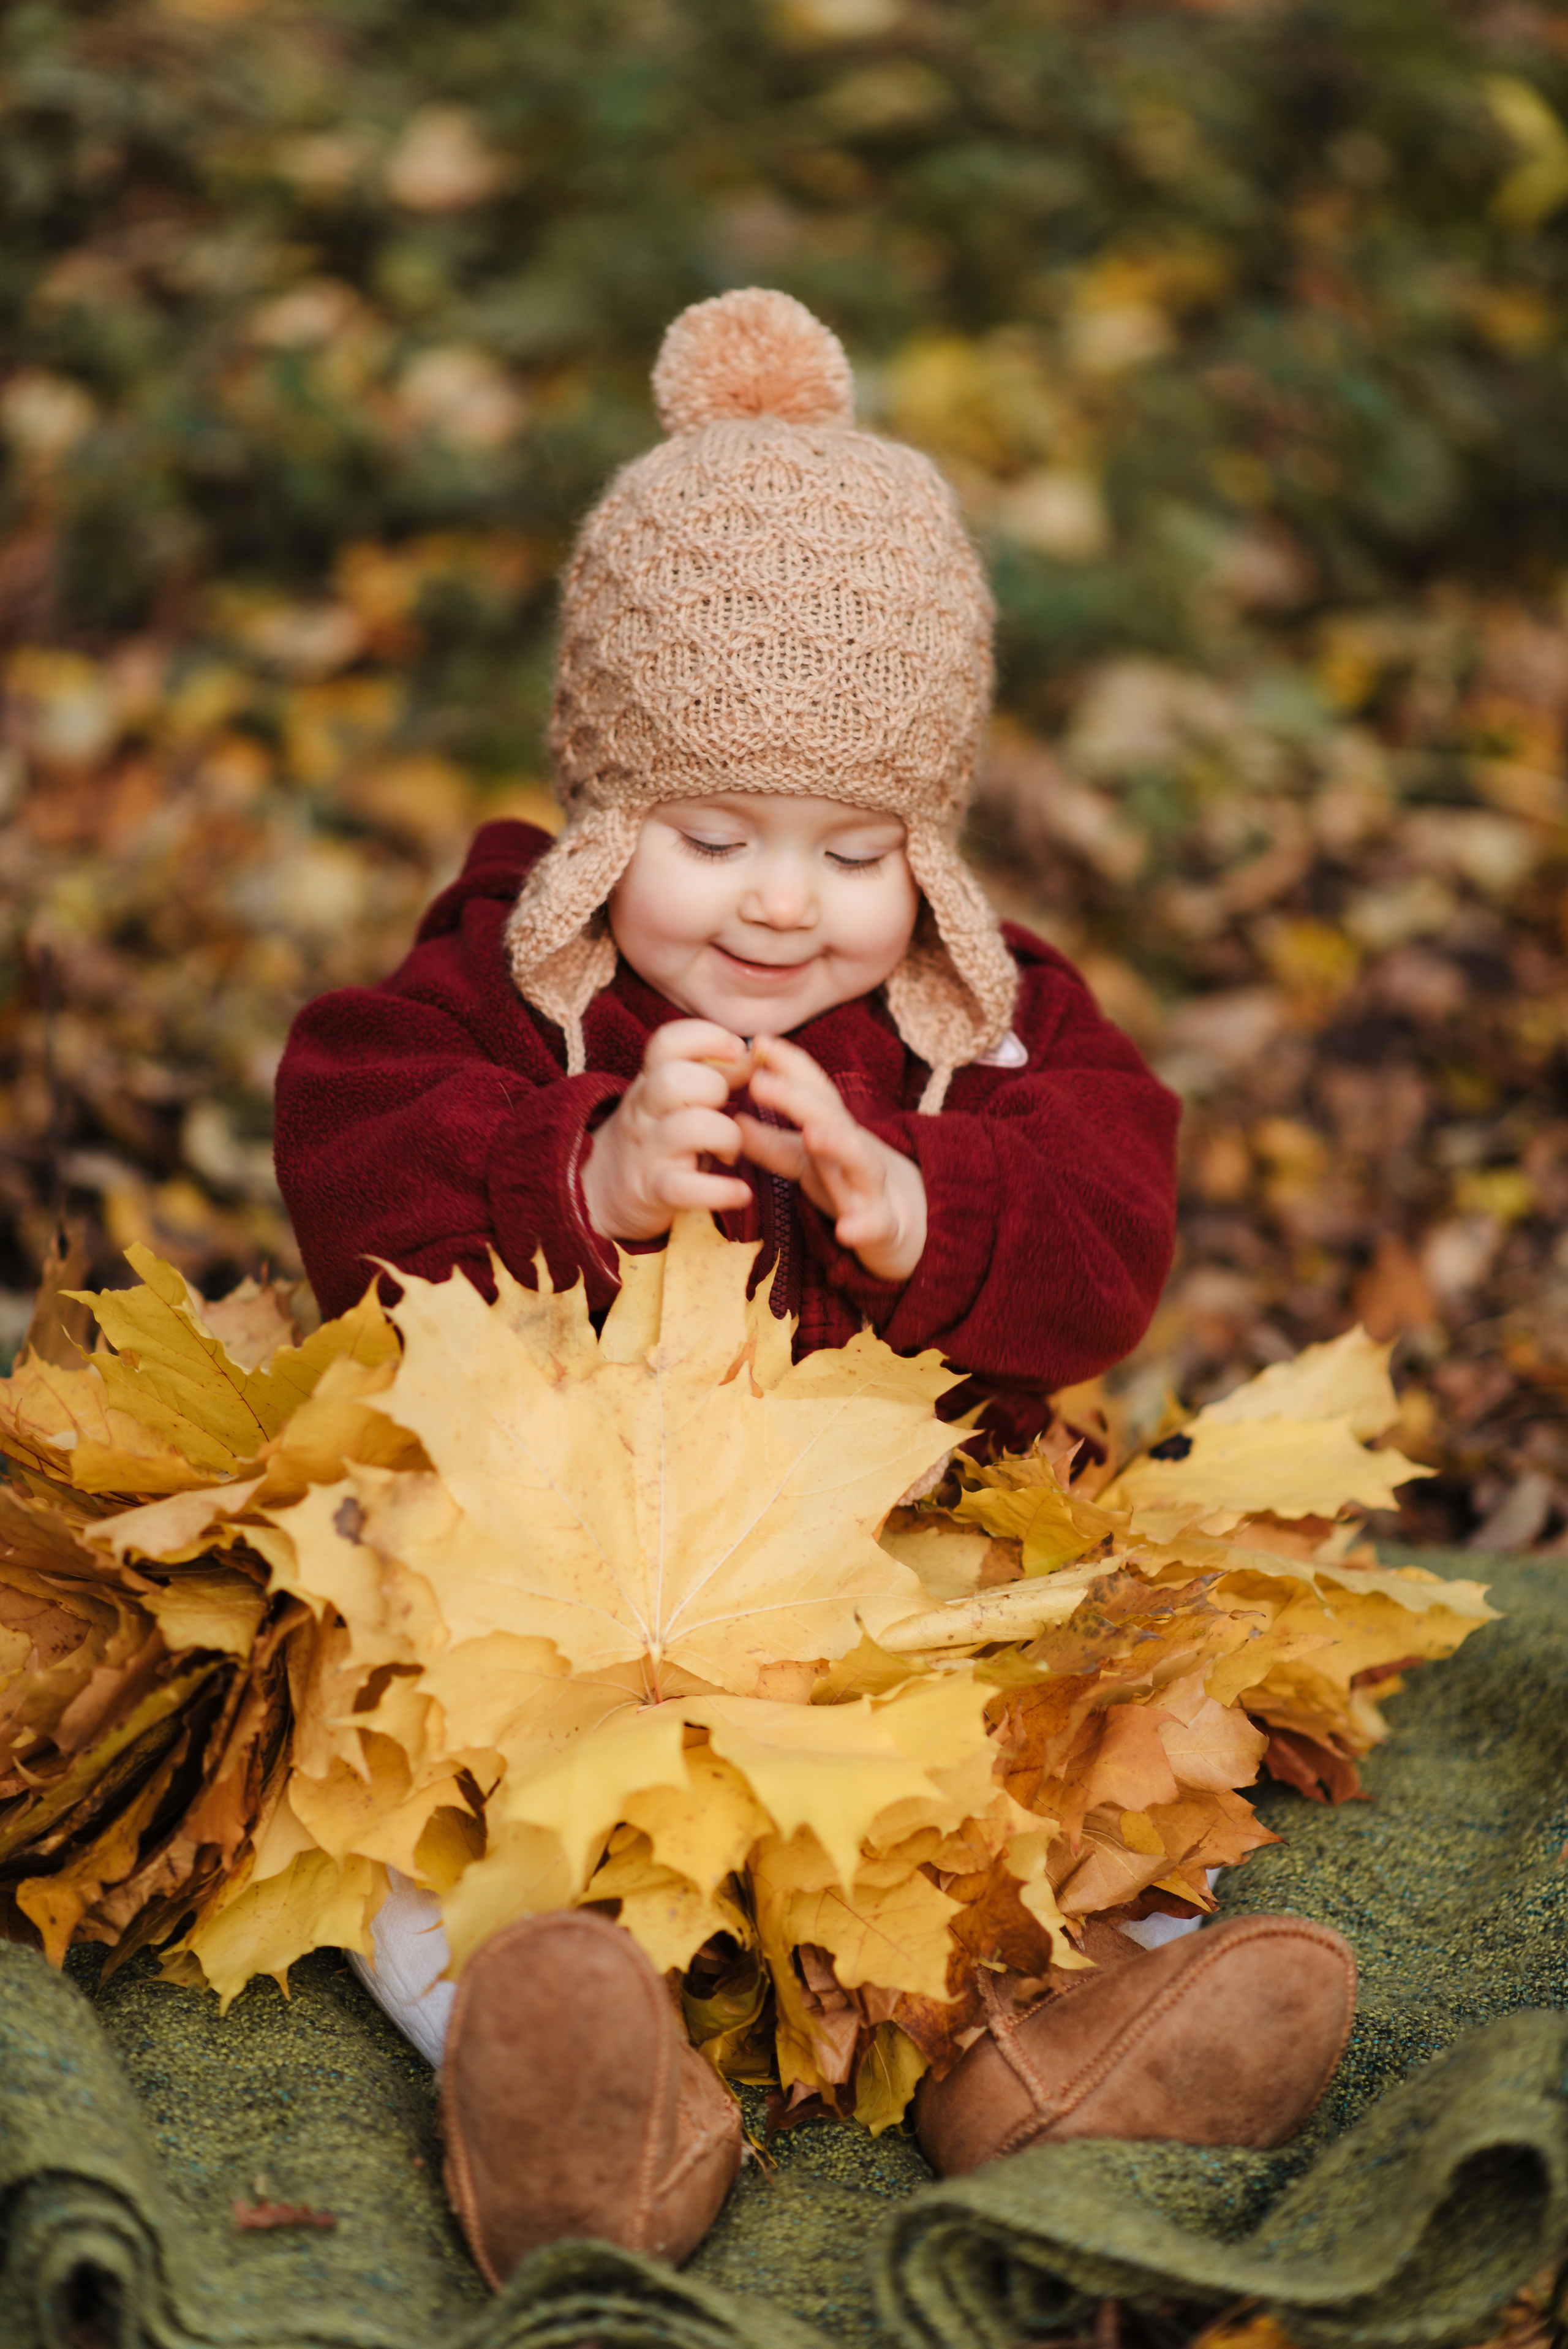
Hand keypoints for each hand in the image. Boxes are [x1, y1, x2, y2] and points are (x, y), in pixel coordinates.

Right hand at [580, 1021, 754, 1242]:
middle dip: (715, 1088)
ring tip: (730, 1152)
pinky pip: (689, 1188)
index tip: (738, 1051)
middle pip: (674, 1079)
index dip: (708, 1037)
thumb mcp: (670, 1098)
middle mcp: (644, 1111)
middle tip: (728, 1109)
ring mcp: (647, 1150)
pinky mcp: (654, 1190)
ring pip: (692, 1127)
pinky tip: (740, 1193)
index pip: (667, 1042)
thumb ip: (710, 1075)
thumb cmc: (654, 1135)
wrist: (602, 1190)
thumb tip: (752, 1057)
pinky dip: (723, 1191)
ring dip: (727, 1137)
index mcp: (649, 1081)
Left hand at [734, 1034, 926, 1283]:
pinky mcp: (883, 1227)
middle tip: (759, 1081)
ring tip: (812, 1135)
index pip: (813, 1091)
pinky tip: (847, 1230)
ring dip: (838, 1145)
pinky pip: (876, 1226)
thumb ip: (772, 1145)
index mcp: (834, 1132)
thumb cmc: (850, 1187)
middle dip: (798, 1097)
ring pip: (860, 1161)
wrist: (906, 1228)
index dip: (788, 1065)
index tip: (757, 1041)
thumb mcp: (808, 1164)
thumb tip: (734, 1121)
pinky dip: (863, 1226)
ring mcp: (871, 1188)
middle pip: (830, 1117)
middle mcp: (854, 1152)